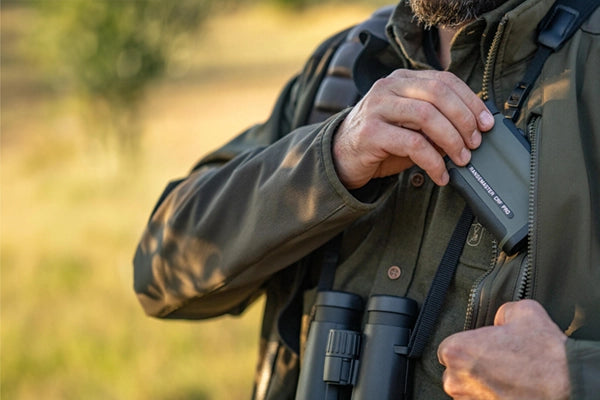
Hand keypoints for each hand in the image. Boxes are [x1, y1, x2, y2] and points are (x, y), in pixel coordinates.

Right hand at [332, 69, 493, 188]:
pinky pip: (412, 144)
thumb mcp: (410, 126)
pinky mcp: (370, 132)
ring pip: (427, 116)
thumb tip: (473, 131)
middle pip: (438, 93)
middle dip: (464, 119)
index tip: (486, 122)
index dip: (470, 101)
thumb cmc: (381, 143)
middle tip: (475, 143)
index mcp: (402, 80)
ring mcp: (377, 108)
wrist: (341, 158)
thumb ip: (435, 122)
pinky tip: (440, 175)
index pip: (444, 80)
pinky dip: (433, 162)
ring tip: (462, 159)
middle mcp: (388, 88)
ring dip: (452, 140)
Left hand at [437, 300, 569, 399]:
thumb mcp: (523, 311)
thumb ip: (501, 312)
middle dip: (473, 367)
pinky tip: (511, 390)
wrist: (568, 385)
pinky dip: (491, 398)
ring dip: (481, 385)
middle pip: (455, 371)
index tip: (485, 348)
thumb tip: (500, 319)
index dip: (469, 346)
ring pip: (467, 390)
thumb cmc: (544, 354)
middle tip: (499, 363)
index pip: (449, 348)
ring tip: (508, 378)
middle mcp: (456, 380)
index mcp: (457, 351)